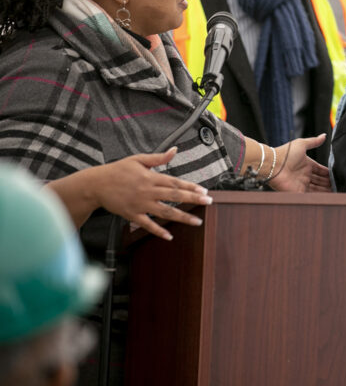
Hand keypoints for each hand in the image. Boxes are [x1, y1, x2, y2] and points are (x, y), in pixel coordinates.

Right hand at [82, 149, 211, 240]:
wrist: (96, 184)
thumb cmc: (118, 170)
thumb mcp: (138, 160)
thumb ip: (158, 158)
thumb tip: (175, 150)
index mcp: (151, 178)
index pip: (175, 183)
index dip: (191, 187)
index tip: (204, 191)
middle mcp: (148, 192)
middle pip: (174, 196)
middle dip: (193, 200)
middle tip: (209, 202)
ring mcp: (140, 204)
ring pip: (165, 212)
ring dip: (182, 217)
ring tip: (197, 222)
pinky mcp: (132, 215)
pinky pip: (147, 224)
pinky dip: (158, 230)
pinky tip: (169, 235)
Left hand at [267, 134, 331, 192]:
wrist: (273, 165)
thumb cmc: (285, 153)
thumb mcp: (301, 144)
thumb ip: (313, 141)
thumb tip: (324, 135)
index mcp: (306, 164)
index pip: (320, 170)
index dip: (328, 173)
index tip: (336, 175)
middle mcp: (304, 175)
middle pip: (320, 180)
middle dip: (328, 183)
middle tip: (339, 184)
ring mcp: (301, 183)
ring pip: (317, 188)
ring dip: (326, 190)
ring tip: (336, 191)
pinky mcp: (298, 191)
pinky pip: (311, 195)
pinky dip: (319, 196)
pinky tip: (328, 196)